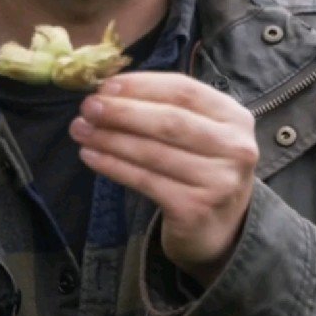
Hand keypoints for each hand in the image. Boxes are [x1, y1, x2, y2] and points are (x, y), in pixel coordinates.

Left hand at [69, 72, 257, 286]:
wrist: (222, 230)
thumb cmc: (201, 167)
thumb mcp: (198, 131)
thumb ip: (163, 107)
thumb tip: (108, 91)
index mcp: (234, 116)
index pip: (184, 90)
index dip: (142, 85)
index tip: (105, 86)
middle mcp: (234, 147)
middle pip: (169, 120)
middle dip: (123, 111)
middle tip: (88, 107)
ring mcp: (218, 181)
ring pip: (153, 152)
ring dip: (110, 138)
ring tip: (81, 130)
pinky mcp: (195, 209)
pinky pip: (145, 180)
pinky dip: (113, 166)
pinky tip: (90, 156)